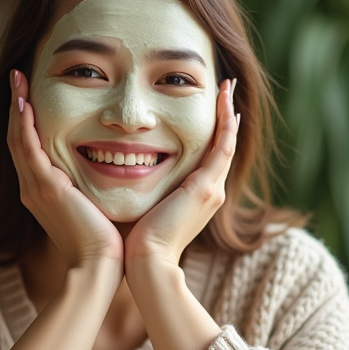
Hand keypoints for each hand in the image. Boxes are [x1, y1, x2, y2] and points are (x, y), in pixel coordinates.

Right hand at [7, 70, 123, 269]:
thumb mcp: (96, 207)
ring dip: (16, 106)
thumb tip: (116, 168)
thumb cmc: (106, 243)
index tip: (29, 96)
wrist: (99, 266)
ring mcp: (35, 188)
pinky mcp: (45, 188)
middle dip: (16, 107)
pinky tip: (24, 102)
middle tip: (18, 78)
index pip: (29, 149)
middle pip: (17, 139)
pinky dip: (23, 124)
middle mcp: (32, 189)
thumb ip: (94, 187)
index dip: (26, 121)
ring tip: (17, 79)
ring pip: (18, 139)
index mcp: (42, 193)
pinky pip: (28, 148)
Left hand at [124, 78, 238, 268]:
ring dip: (228, 113)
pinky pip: (222, 147)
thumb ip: (143, 190)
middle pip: (223, 145)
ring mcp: (212, 189)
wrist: (147, 262)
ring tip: (227, 87)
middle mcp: (210, 191)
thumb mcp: (144, 208)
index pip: (209, 156)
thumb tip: (120, 173)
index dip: (212, 131)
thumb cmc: (137, 242)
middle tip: (225, 89)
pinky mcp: (206, 187)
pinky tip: (224, 102)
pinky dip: (225, 123)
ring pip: (226, 142)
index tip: (212, 108)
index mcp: (196, 196)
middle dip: (225, 116)